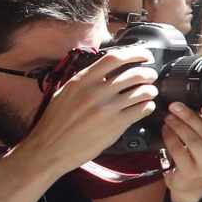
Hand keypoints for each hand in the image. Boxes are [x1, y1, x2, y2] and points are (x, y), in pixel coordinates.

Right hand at [20, 48, 159, 173]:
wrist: (50, 147)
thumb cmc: (56, 121)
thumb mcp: (65, 92)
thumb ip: (86, 81)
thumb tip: (105, 72)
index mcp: (82, 80)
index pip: (114, 58)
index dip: (135, 54)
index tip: (144, 55)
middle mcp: (96, 91)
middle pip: (134, 74)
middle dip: (148, 73)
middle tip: (151, 75)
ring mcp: (107, 108)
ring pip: (141, 92)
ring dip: (150, 90)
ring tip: (150, 92)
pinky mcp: (116, 125)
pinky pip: (141, 110)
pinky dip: (148, 106)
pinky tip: (146, 107)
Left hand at [162, 103, 201, 201]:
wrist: (194, 184)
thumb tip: (199, 103)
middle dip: (190, 117)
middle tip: (177, 106)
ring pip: (193, 141)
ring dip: (179, 126)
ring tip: (169, 116)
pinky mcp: (190, 173)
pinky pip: (178, 151)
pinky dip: (170, 137)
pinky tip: (166, 129)